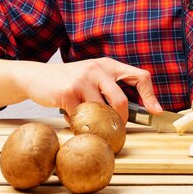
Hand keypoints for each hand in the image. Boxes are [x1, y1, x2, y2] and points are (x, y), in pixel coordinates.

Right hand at [17, 57, 161, 122]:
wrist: (36, 77)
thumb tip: (133, 113)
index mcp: (108, 65)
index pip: (140, 76)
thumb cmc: (69, 81)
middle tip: (116, 128)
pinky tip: (70, 117)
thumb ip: (110, 87)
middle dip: (121, 120)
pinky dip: (77, 122)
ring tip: (85, 119)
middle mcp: (98, 69)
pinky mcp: (68, 92)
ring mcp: (82, 80)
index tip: (156, 111)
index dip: (150, 95)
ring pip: (100, 112)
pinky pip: (81, 117)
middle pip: (121, 101)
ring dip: (94, 122)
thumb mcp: (92, 76)